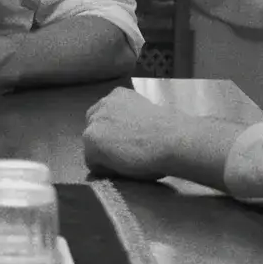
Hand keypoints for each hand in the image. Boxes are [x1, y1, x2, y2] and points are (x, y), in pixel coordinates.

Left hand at [82, 86, 215, 180]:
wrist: (171, 139)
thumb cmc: (168, 130)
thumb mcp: (146, 112)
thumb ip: (130, 118)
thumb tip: (127, 133)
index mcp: (118, 94)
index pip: (105, 116)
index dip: (115, 133)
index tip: (127, 141)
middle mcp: (102, 104)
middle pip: (94, 128)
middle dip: (105, 141)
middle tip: (125, 152)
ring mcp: (95, 122)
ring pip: (92, 146)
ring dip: (105, 154)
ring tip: (127, 160)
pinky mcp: (92, 141)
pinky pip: (93, 163)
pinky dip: (106, 169)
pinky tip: (124, 166)